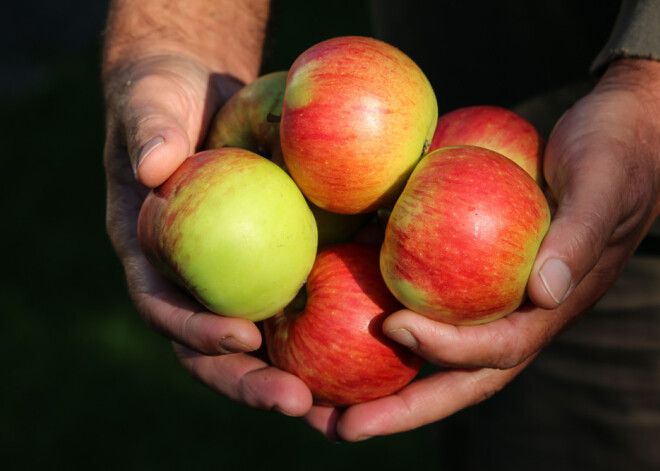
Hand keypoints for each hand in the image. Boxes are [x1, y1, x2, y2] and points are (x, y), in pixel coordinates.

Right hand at [103, 52, 313, 416]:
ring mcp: (232, 274)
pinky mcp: (270, 260)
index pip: (163, 307)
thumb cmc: (165, 96)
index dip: (195, 332)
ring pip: (261, 337)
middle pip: (213, 347)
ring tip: (340, 405)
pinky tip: (373, 335)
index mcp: (149, 254)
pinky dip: (330, 319)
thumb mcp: (150, 102)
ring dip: (296, 373)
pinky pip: (298, 294)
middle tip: (299, 403)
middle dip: (251, 381)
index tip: (242, 339)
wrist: (200, 92)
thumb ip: (148, 130)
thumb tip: (153, 168)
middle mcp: (190, 278)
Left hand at [303, 58, 659, 440]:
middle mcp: (515, 312)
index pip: (497, 347)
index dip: (447, 348)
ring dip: (381, 381)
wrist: (612, 132)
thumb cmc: (613, 153)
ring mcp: (490, 297)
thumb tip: (544, 293)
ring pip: (432, 352)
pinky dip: (381, 313)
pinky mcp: (468, 272)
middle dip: (401, 408)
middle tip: (340, 426)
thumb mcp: (602, 183)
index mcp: (550, 305)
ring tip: (321, 397)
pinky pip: (424, 301)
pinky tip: (333, 312)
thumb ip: (579, 235)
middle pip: (456, 377)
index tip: (394, 326)